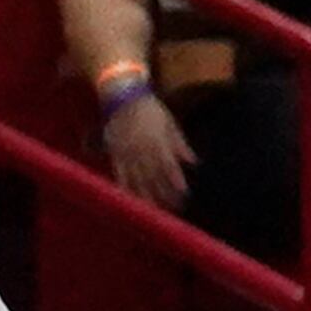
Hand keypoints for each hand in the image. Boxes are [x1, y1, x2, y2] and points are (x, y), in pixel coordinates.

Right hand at [102, 94, 193, 211]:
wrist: (123, 99)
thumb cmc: (151, 110)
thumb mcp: (170, 124)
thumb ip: (180, 144)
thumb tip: (194, 162)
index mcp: (158, 143)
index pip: (169, 168)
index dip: (177, 183)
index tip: (185, 195)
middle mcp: (142, 152)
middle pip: (154, 179)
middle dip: (164, 195)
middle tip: (174, 208)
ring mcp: (127, 155)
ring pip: (137, 181)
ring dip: (146, 197)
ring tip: (154, 210)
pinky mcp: (115, 156)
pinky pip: (120, 176)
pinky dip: (126, 189)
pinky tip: (131, 200)